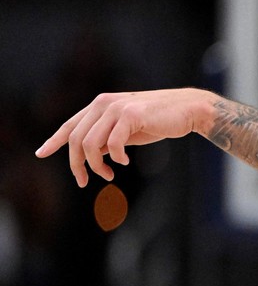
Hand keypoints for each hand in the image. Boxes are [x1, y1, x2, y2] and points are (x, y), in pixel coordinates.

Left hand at [35, 88, 214, 186]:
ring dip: (96, 165)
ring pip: (90, 143)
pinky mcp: (131, 115)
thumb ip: (108, 138)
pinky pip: (113, 144)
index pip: (70, 125)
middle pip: (76, 138)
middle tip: (84, 181)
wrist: (188, 110)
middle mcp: (103, 104)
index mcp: (99, 106)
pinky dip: (116, 158)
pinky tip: (125, 163)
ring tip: (109, 174)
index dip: (54, 141)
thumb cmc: (159, 121)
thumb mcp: (127, 130)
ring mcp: (116, 108)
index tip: (41, 153)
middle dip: (77, 164)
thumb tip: (93, 155)